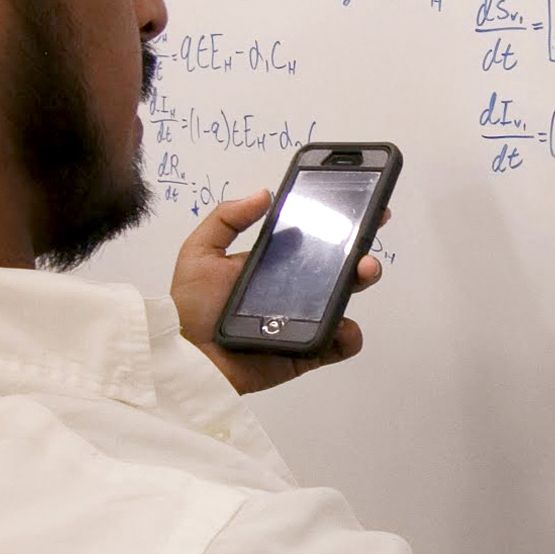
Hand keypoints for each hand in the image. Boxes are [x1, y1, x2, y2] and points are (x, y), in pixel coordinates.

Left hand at [170, 189, 386, 394]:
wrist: (188, 359)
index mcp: (272, 263)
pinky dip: (349, 336)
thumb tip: (265, 193)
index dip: (336, 221)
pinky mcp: (307, 351)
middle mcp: (293, 288)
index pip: (311, 238)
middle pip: (337, 265)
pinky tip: (342, 325)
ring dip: (360, 281)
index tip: (356, 203)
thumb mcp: (200, 252)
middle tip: (365, 237)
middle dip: (359, 247)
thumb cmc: (191, 307)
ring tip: (363, 271)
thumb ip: (227, 218)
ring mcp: (303, 320)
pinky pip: (338, 344)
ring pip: (344, 298)